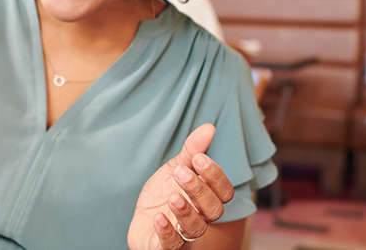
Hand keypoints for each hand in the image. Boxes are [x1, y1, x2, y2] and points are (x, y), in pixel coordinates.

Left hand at [127, 124, 234, 249]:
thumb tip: (209, 127)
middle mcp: (200, 217)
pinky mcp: (164, 246)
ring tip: (172, 196)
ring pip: (196, 228)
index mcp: (205, 198)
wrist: (141, 222)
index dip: (215, 176)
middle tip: (181, 173)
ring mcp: (183, 234)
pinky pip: (171, 244)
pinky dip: (166, 231)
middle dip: (199, 190)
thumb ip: (191, 152)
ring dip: (186, 211)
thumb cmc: (163, 196)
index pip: (224, 192)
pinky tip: (158, 217)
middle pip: (213, 209)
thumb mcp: (174, 169)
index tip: (199, 159)